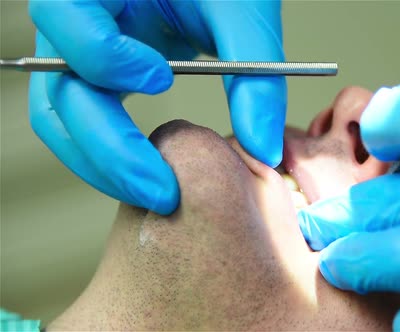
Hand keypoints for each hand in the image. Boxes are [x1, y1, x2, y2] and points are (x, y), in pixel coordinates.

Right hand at [28, 0, 285, 213]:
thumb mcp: (242, 13)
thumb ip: (255, 78)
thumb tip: (262, 150)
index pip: (68, 18)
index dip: (108, 57)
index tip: (162, 79)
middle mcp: (73, 23)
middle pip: (60, 95)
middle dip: (110, 151)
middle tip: (163, 190)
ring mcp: (77, 57)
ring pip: (61, 122)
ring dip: (105, 167)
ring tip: (159, 194)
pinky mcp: (93, 81)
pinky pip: (81, 127)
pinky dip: (110, 157)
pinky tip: (150, 172)